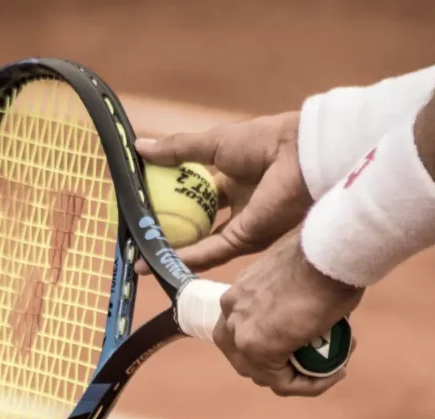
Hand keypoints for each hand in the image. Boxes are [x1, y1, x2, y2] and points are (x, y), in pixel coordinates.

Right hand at [134, 112, 311, 273]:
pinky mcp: (244, 240)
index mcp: (231, 179)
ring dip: (171, 251)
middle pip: (195, 223)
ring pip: (199, 243)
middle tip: (136, 235)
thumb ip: (177, 149)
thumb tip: (139, 148)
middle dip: (167, 231)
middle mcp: (235, 205)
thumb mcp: (212, 143)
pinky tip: (157, 260)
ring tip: (139, 258)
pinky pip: (209, 252)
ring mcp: (240, 225)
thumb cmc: (261, 142)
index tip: (141, 204)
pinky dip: (184, 257)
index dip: (168, 199)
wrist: (297, 157)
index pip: (193, 194)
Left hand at [215, 233, 362, 396]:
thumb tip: (311, 318)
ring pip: (265, 376)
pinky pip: (284, 383)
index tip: (308, 344)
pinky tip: (336, 372)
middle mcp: (231, 312)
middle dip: (281, 368)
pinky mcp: (257, 348)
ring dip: (301, 378)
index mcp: (239, 293)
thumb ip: (292, 301)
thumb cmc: (324, 258)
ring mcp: (240, 332)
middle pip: (246, 359)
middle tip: (317, 362)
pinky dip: (310, 385)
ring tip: (335, 365)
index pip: (244, 333)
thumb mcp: (300, 279)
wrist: (328, 253)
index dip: (274, 348)